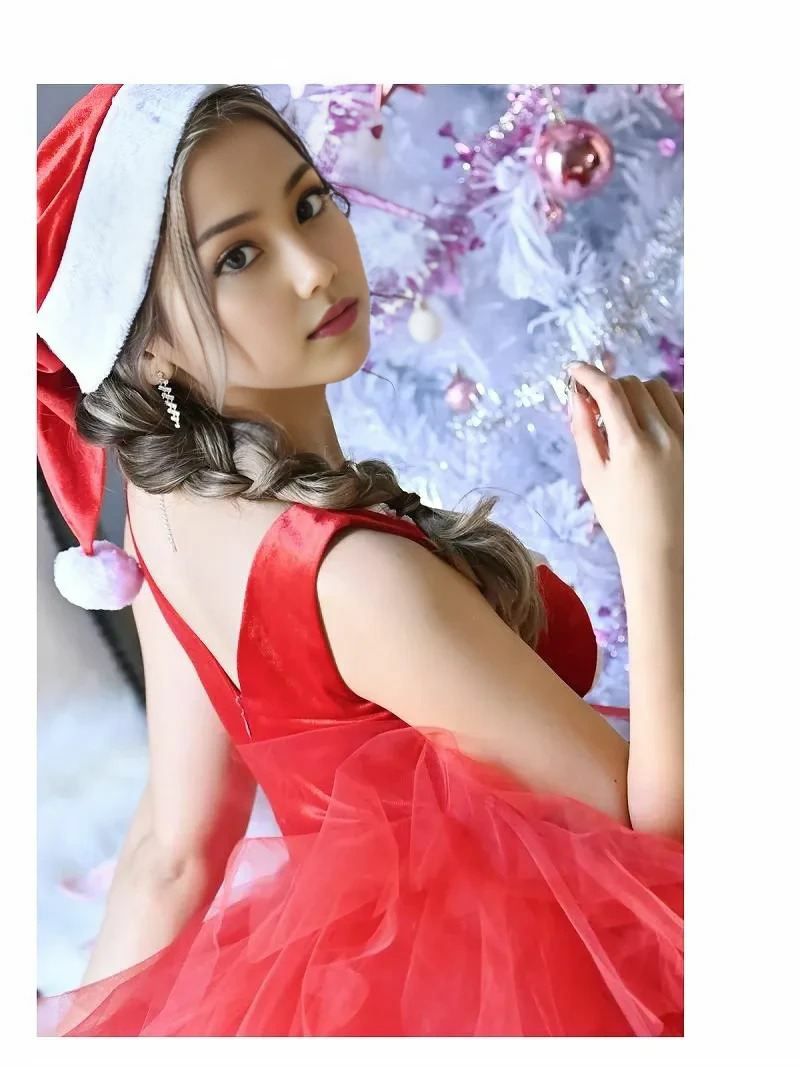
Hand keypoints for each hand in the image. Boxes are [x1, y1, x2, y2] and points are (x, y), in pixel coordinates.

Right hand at [565, 363, 682, 569]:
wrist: (664, 549)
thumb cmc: (622, 519)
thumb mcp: (594, 476)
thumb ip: (584, 431)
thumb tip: (577, 396)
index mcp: (632, 448)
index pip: (609, 391)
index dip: (588, 374)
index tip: (575, 370)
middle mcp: (666, 437)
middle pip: (633, 385)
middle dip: (611, 388)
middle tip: (597, 405)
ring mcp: (689, 439)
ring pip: (661, 389)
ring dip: (638, 393)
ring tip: (627, 418)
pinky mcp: (701, 443)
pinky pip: (684, 402)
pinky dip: (665, 402)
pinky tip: (653, 421)